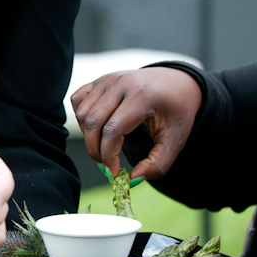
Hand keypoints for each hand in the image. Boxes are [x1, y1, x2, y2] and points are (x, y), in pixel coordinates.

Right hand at [71, 68, 200, 180]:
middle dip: (95, 150)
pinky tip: (97, 128)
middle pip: (93, 122)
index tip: (114, 172)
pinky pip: (78, 99)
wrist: (178, 82)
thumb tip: (132, 178)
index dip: (108, 155)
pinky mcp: (101, 80)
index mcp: (142, 96)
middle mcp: (122, 83)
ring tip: (104, 147)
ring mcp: (109, 79)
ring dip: (88, 136)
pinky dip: (82, 118)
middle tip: (106, 164)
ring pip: (83, 113)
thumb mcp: (176, 140)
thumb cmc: (177, 112)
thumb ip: (158, 164)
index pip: (112, 130)